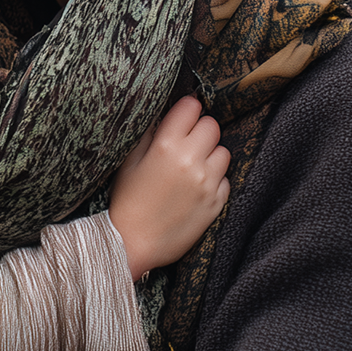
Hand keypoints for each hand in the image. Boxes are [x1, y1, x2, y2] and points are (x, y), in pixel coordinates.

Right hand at [108, 95, 230, 280]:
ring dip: (210, 156)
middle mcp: (190, 161)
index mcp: (165, 146)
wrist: (132, 244)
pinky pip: (225, 180)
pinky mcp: (216, 203)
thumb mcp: (128, 162)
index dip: (186, 110)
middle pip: (212, 126)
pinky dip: (214, 181)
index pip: (191, 107)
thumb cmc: (126, 201)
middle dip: (200, 131)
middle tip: (186, 145)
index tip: (181, 119)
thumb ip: (148, 134)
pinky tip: (195, 190)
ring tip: (192, 168)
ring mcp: (207, 183)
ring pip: (223, 152)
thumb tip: (164, 114)